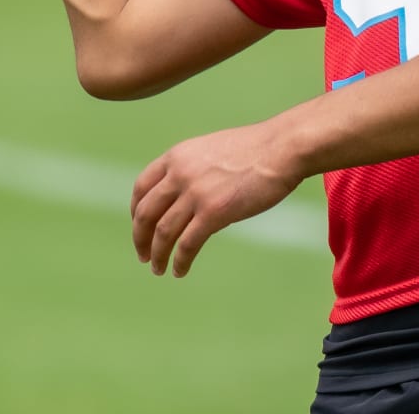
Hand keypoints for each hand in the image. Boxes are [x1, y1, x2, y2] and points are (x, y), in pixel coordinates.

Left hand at [130, 121, 304, 277]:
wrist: (282, 149)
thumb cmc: (256, 149)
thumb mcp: (212, 150)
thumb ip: (194, 169)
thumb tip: (188, 197)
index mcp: (178, 156)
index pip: (142, 187)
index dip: (136, 212)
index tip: (139, 227)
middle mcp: (180, 173)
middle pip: (146, 213)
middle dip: (140, 238)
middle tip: (143, 255)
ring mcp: (195, 193)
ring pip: (163, 233)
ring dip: (157, 255)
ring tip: (158, 269)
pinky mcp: (214, 212)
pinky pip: (187, 244)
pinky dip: (180, 261)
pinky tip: (179, 270)